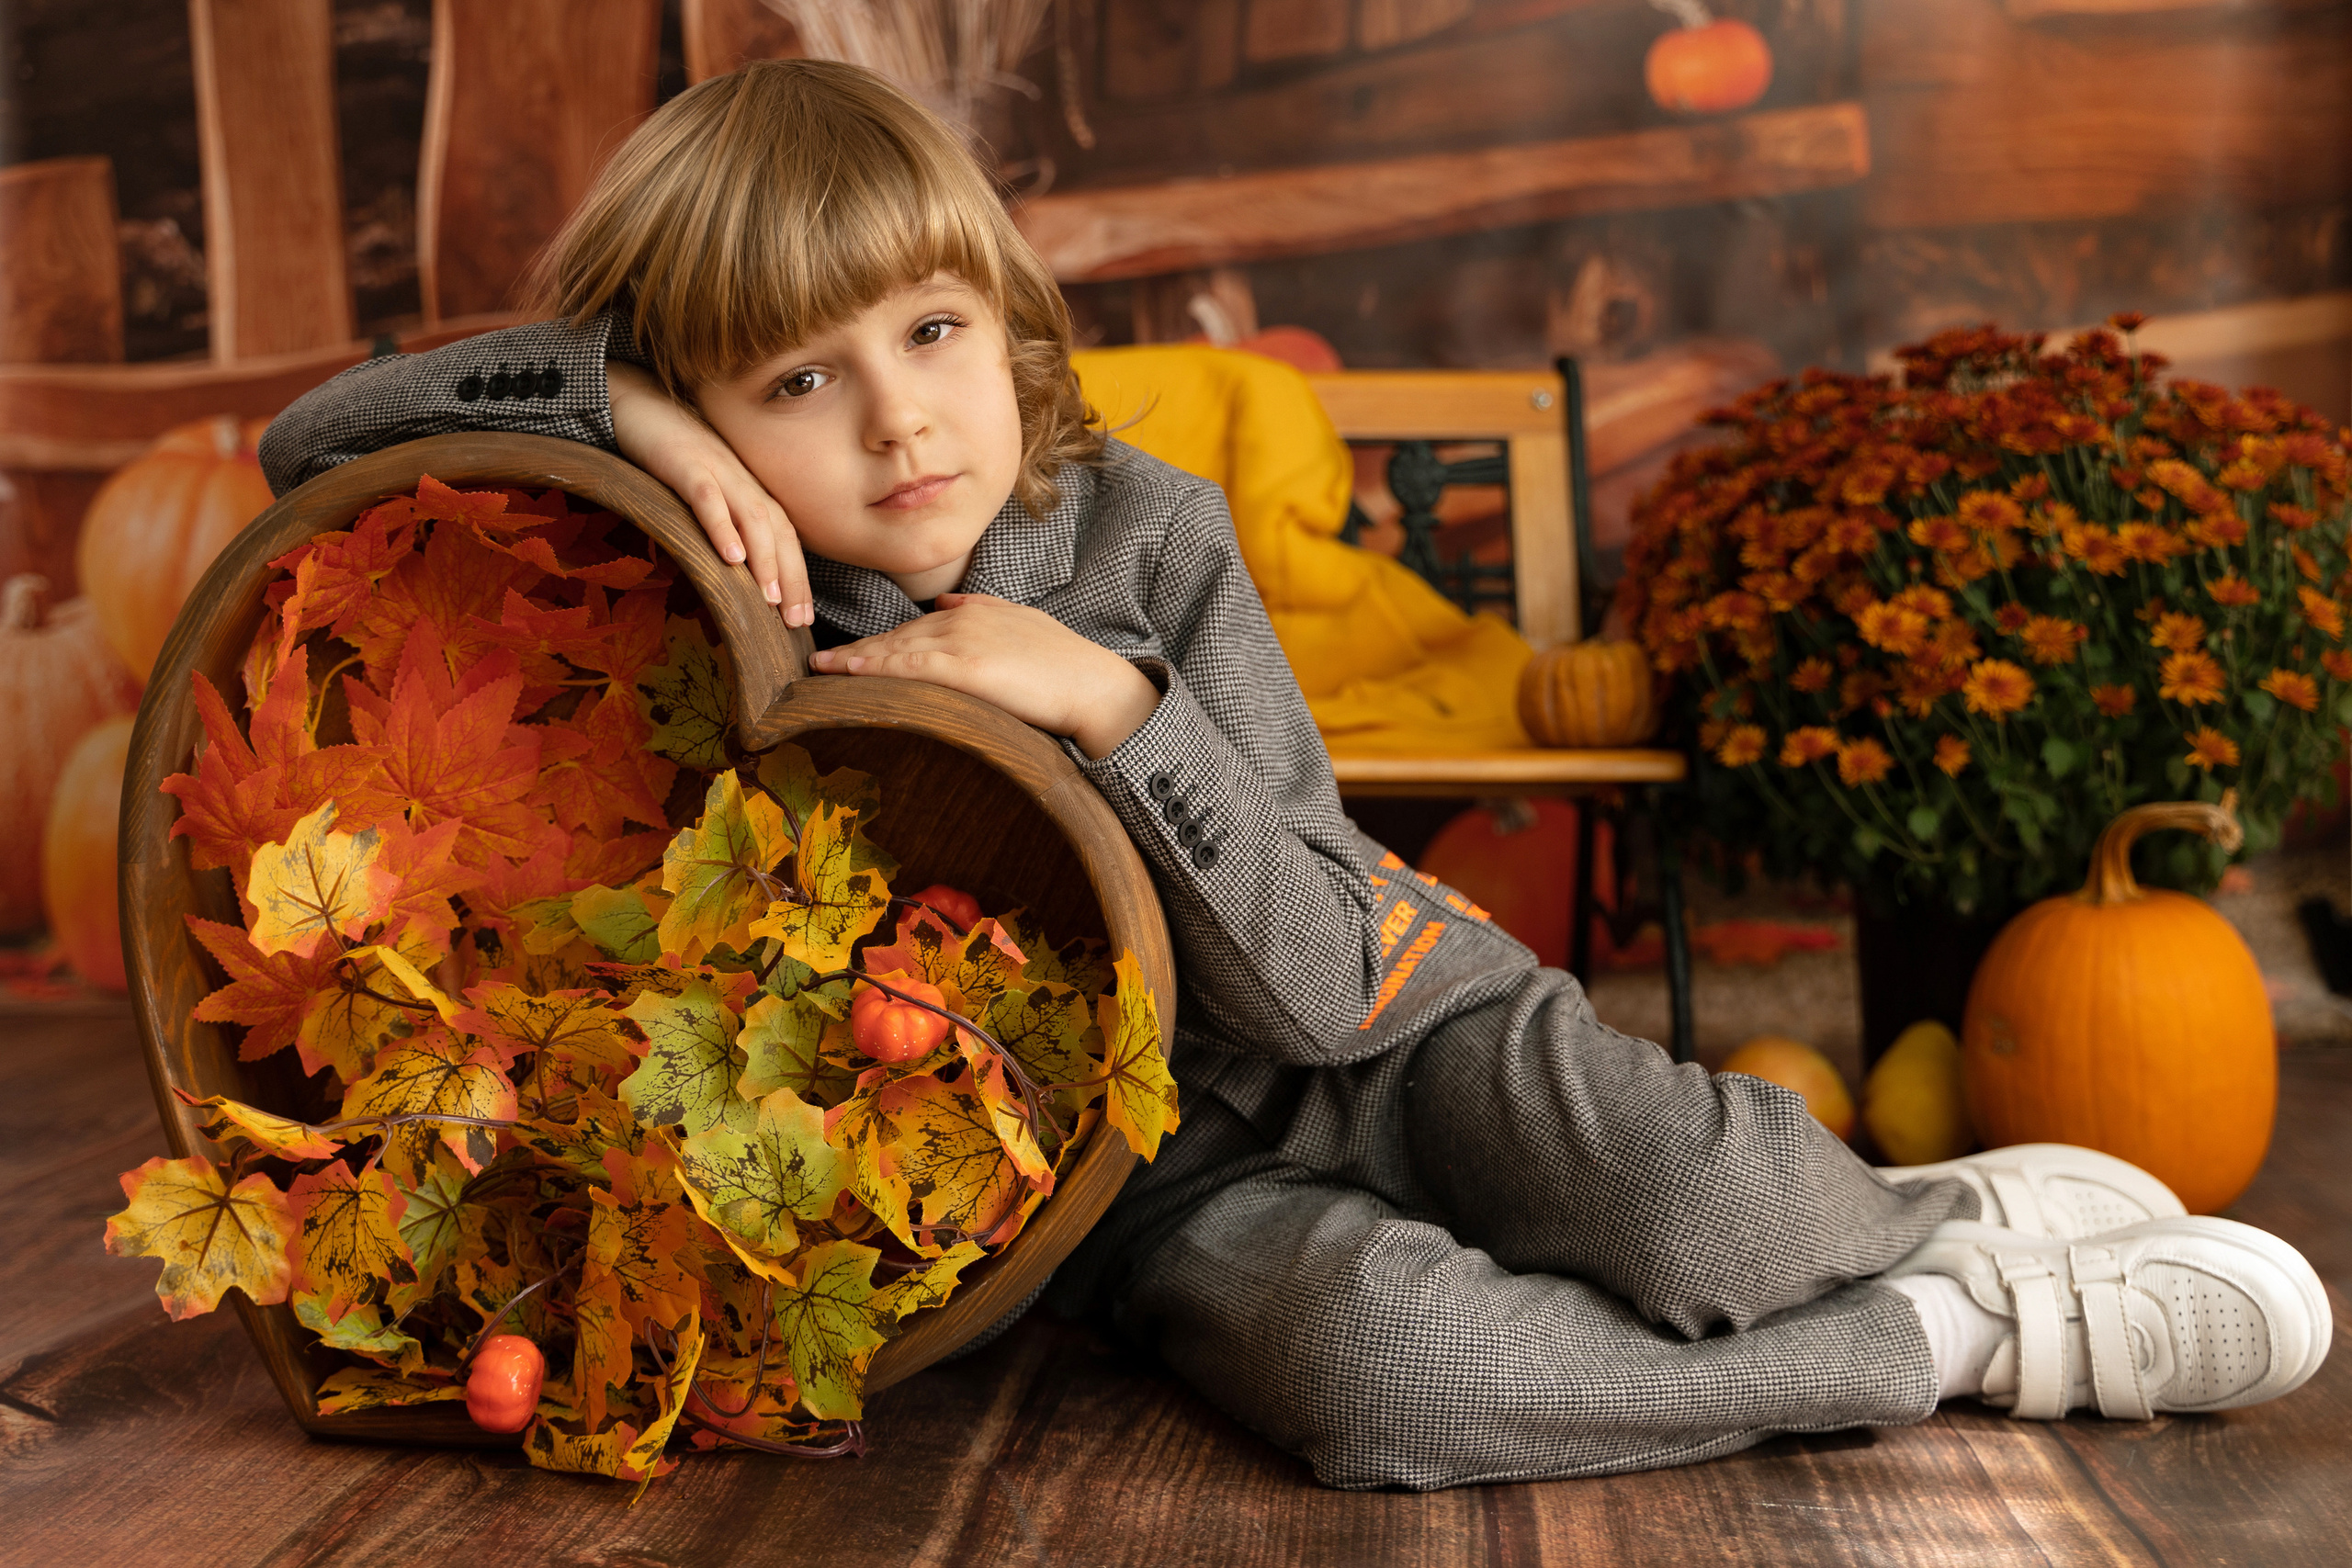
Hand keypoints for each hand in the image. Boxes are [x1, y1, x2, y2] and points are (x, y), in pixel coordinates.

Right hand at [606, 363, 813, 626]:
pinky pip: (707, 496)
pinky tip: (730, 557)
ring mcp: (716, 470)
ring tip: (771, 599)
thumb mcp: (705, 490)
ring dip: (765, 559)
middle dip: (792, 578)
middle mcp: (742, 481)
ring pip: (751, 516)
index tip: (803, 618)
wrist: (637, 402)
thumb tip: (731, 573)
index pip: (785, 537)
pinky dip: (721, 526)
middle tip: (797, 621)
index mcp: (749, 490)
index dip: (798, 576)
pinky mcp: (684, 462)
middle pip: (778, 532)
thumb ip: (722, 522)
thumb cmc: (671, 455)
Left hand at [807, 592, 1160, 758]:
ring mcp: (961, 641)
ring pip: (895, 647)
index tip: (853, 651)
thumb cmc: (1067, 665)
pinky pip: (907, 665)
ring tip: (822, 670)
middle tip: (820, 663)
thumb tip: (946, 605)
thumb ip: (983, 611)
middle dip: (858, 649)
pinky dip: (874, 667)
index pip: (915, 627)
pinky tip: (849, 671)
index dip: (880, 641)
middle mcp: (961, 619)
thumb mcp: (1023, 625)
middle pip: (896, 635)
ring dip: (854, 659)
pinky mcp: (963, 667)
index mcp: (974, 611)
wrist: (1094, 685)